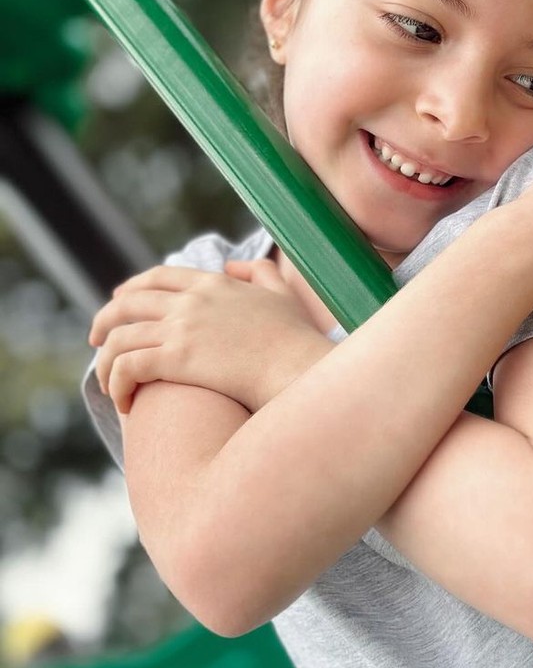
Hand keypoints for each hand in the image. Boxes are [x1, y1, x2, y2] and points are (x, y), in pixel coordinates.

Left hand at [88, 260, 330, 415]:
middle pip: (128, 303)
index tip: (118, 302)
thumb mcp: (281, 293)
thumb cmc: (296, 339)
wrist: (300, 367)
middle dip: (104, 321)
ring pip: (119, 338)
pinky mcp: (177, 358)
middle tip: (96, 340)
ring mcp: (182, 327)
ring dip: (106, 362)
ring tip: (111, 384)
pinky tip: (124, 401)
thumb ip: (258, 273)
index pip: (157, 277)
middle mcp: (192, 300)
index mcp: (212, 283)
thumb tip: (233, 266)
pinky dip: (116, 383)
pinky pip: (127, 367)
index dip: (130, 289)